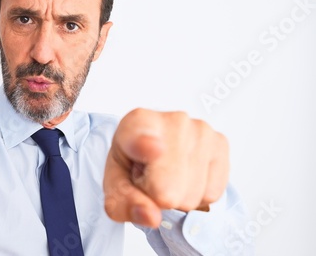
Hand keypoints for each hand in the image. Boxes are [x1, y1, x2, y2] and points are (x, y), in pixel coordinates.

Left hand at [103, 108, 228, 227]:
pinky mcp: (221, 143)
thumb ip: (125, 204)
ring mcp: (201, 130)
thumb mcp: (115, 188)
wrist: (151, 148)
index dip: (146, 147)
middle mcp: (173, 120)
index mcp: (136, 124)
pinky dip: (199, 193)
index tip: (154, 149)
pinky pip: (212, 193)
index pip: (142, 137)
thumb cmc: (132, 164)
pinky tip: (186, 176)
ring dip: (179, 195)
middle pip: (170, 189)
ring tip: (167, 175)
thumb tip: (151, 216)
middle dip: (159, 195)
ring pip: (193, 195)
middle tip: (151, 178)